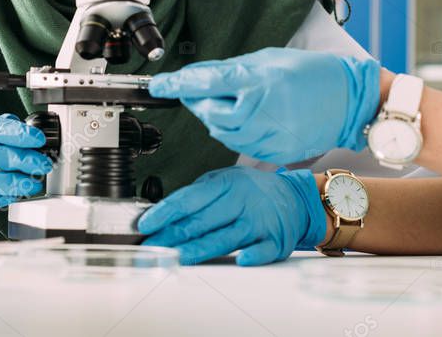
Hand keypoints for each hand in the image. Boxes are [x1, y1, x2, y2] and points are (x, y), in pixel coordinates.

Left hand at [137, 166, 325, 265]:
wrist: (295, 199)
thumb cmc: (253, 192)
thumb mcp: (226, 181)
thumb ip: (199, 194)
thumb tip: (165, 212)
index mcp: (227, 184)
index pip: (190, 198)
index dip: (165, 212)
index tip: (146, 224)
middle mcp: (242, 201)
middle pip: (203, 221)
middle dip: (173, 235)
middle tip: (152, 247)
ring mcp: (259, 222)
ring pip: (225, 238)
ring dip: (198, 250)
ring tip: (175, 257)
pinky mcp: (275, 241)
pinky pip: (261, 250)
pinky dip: (252, 255)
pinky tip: (240, 260)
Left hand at [149, 48, 381, 164]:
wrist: (350, 100)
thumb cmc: (313, 73)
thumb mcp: (270, 59)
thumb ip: (232, 70)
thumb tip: (199, 75)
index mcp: (259, 82)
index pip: (206, 83)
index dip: (177, 85)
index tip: (157, 86)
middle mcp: (261, 111)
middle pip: (209, 113)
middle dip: (199, 102)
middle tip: (199, 90)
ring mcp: (269, 136)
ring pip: (222, 133)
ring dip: (217, 118)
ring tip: (232, 103)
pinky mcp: (275, 153)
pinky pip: (241, 146)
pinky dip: (236, 133)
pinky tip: (249, 119)